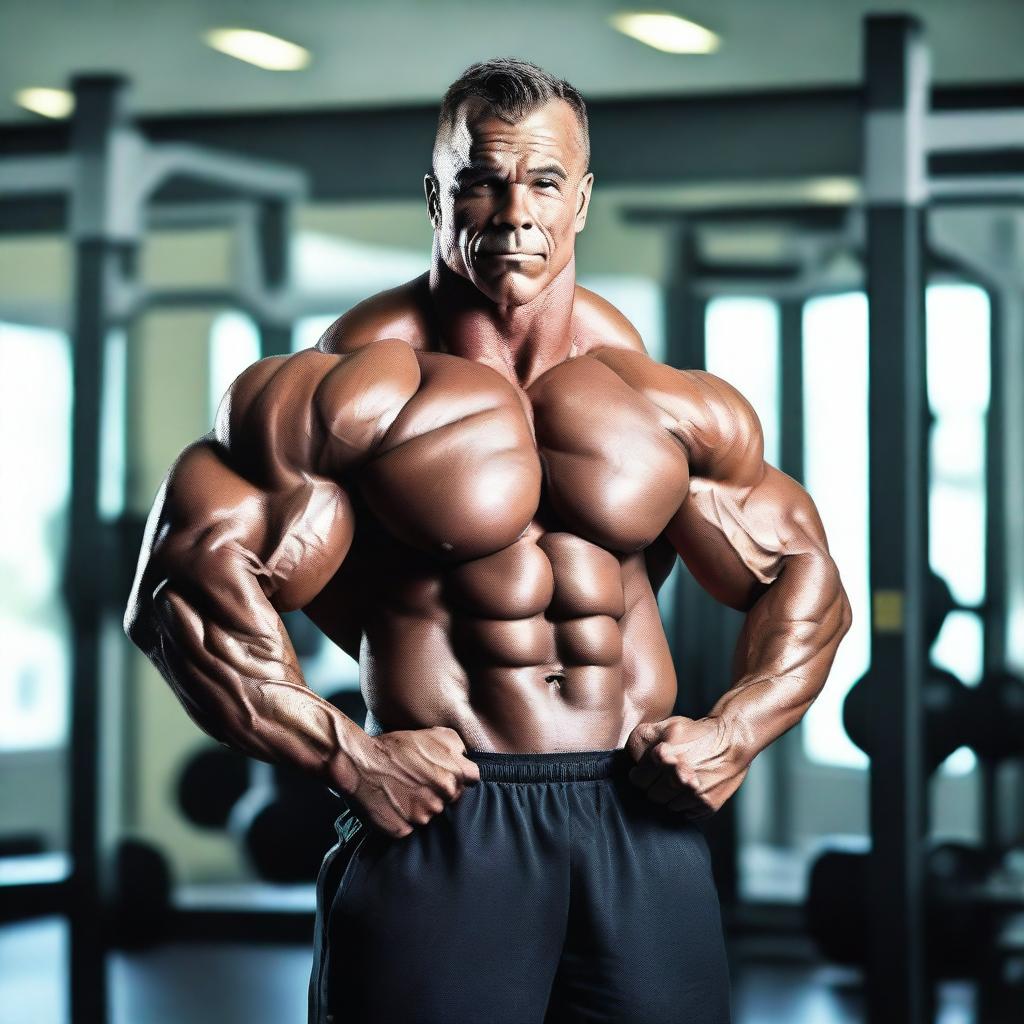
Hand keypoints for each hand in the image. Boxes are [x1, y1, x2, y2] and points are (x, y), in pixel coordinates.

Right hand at [344, 727, 479, 837]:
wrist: (360, 763)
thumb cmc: (396, 746)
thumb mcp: (435, 734)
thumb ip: (458, 746)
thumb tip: (465, 758)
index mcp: (453, 775)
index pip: (472, 780)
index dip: (459, 775)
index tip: (446, 772)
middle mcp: (442, 798)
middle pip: (450, 800)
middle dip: (439, 791)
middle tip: (418, 780)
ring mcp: (423, 816)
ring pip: (430, 815)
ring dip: (421, 806)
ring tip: (403, 790)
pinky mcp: (403, 830)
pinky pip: (410, 828)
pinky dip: (403, 819)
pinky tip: (393, 803)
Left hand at [625, 715, 749, 818]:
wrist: (733, 740)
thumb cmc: (696, 733)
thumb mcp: (665, 726)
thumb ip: (641, 741)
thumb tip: (630, 763)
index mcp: (662, 755)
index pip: (637, 780)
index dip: (641, 775)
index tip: (649, 771)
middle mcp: (677, 776)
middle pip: (651, 795)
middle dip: (655, 786)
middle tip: (666, 775)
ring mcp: (693, 793)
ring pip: (667, 806)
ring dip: (671, 796)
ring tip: (681, 780)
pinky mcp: (706, 805)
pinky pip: (685, 814)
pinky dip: (687, 804)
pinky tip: (693, 788)